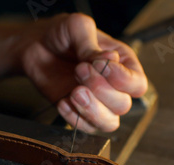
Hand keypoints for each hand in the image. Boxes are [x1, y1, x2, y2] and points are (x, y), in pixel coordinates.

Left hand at [22, 13, 147, 132]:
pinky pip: (85, 128)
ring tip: (74, 92)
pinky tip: (62, 101)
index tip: (99, 65)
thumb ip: (92, 44)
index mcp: (123, 64)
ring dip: (92, 110)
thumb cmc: (62, 34)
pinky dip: (74, 117)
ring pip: (109, 123)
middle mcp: (114, 86)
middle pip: (123, 105)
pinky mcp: (78, 113)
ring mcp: (97, 102)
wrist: (36, 46)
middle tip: (79, 69)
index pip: (137, 84)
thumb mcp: (78, 27)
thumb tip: (110, 59)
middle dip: (100, 90)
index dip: (122, 79)